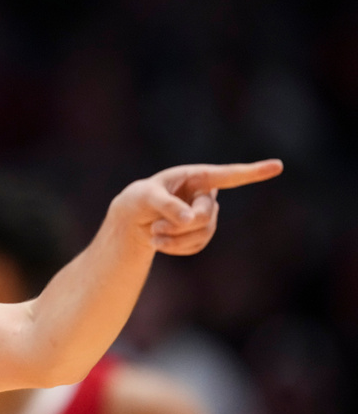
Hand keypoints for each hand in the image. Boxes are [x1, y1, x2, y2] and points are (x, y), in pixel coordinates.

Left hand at [112, 159, 281, 255]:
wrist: (135, 217)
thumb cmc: (141, 198)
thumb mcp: (147, 197)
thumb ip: (167, 205)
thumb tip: (191, 220)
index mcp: (197, 177)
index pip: (229, 176)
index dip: (253, 172)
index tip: (278, 165)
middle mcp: (207, 195)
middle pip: (206, 216)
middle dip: (180, 226)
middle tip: (156, 226)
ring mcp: (207, 216)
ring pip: (202, 234)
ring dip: (175, 238)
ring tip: (153, 232)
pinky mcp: (201, 234)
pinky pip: (195, 246)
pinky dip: (174, 248)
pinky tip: (157, 242)